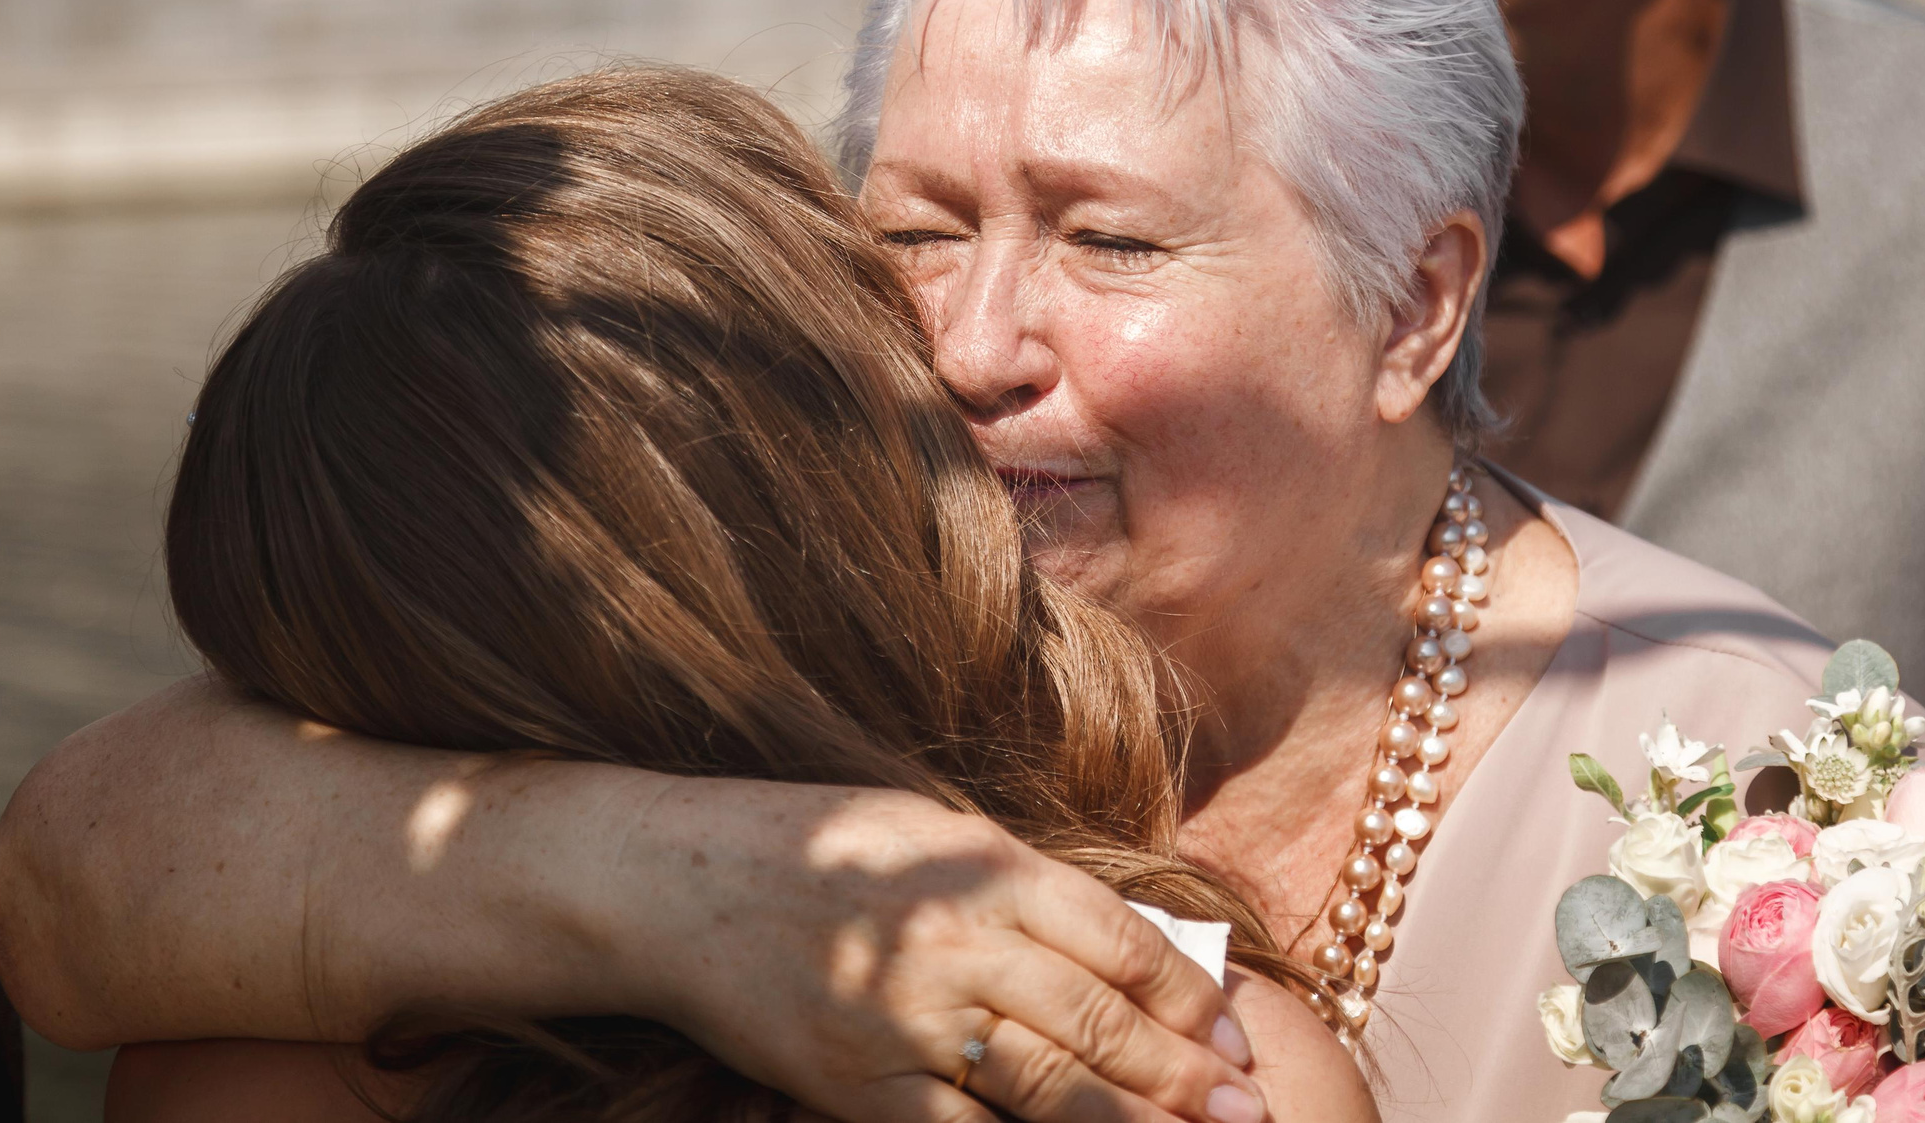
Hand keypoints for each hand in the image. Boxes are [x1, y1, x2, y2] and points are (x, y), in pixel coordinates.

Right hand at [600, 781, 1265, 1122]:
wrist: (675, 883)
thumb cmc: (818, 847)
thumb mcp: (934, 831)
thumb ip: (1028, 888)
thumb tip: (1132, 947)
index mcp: (983, 865)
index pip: (1117, 938)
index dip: (1185, 996)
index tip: (1232, 1037)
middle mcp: (954, 941)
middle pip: (1097, 1020)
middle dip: (1183, 1074)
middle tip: (1248, 1114)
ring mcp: (906, 1020)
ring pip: (1048, 1089)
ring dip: (1134, 1122)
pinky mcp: (857, 1087)